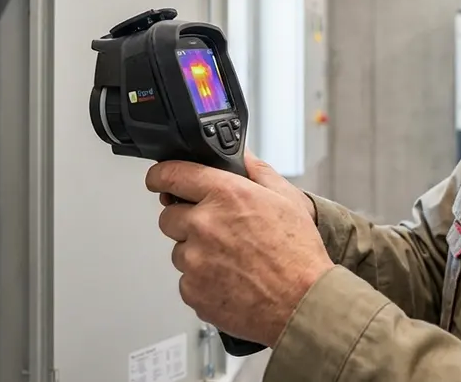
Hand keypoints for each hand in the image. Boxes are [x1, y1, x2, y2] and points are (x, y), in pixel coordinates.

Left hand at [145, 157, 333, 346]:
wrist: (302, 303)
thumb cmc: (298, 254)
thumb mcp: (286, 199)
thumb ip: (257, 171)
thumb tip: (242, 156)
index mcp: (225, 195)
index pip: (172, 175)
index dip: (160, 175)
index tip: (158, 179)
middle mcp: (204, 224)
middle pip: (168, 215)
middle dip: (185, 219)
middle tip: (216, 231)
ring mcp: (194, 260)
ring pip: (179, 250)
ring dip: (196, 252)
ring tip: (232, 260)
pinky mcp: (192, 290)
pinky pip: (187, 280)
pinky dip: (202, 280)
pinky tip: (230, 279)